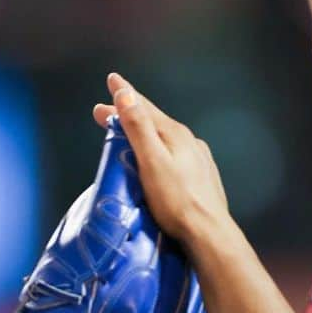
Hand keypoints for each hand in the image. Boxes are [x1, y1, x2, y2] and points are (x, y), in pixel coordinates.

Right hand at [92, 73, 230, 251]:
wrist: (209, 234)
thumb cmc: (176, 200)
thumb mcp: (151, 160)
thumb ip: (138, 127)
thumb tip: (126, 94)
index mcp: (174, 134)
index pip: (143, 107)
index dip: (125, 93)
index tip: (111, 79)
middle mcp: (188, 141)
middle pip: (152, 121)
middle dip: (127, 113)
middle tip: (102, 112)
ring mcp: (196, 158)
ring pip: (163, 136)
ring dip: (141, 131)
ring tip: (124, 131)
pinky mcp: (199, 175)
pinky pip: (172, 151)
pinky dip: (155, 146)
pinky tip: (154, 155)